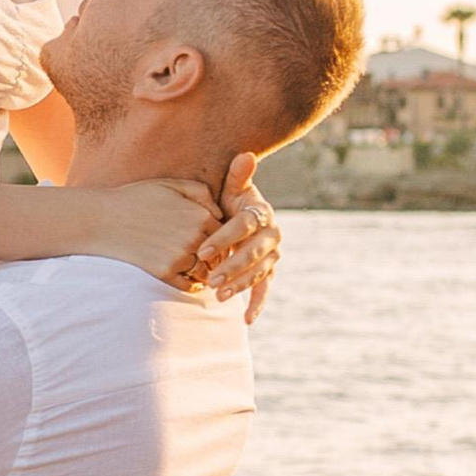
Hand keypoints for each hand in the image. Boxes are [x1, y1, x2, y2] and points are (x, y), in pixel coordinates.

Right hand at [79, 176, 222, 286]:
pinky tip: (187, 278)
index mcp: (200, 215)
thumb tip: (219, 212)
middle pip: (219, 254)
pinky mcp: (165, 272)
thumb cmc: (137, 198)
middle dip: (216, 256)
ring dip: (205, 271)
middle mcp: (194, 237)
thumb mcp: (171, 185)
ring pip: (206, 271)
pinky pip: (189, 285)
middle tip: (211, 259)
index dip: (222, 237)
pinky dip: (191, 284)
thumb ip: (201, 193)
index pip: (226, 232)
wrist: (103, 219)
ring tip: (199, 269)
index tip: (215, 240)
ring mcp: (180, 256)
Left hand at [195, 154, 282, 317]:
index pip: (245, 225)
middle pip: (253, 252)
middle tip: (211, 278)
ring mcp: (272, 255)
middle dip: (232, 266)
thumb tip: (245, 155)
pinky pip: (265, 289)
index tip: (203, 250)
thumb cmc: (230, 201)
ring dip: (241, 284)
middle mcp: (272, 235)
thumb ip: (237, 176)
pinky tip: (246, 320)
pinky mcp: (269, 271)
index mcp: (262, 213)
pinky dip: (257, 304)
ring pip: (259, 272)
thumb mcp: (232, 188)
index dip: (225, 237)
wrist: (239, 216)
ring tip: (219, 294)